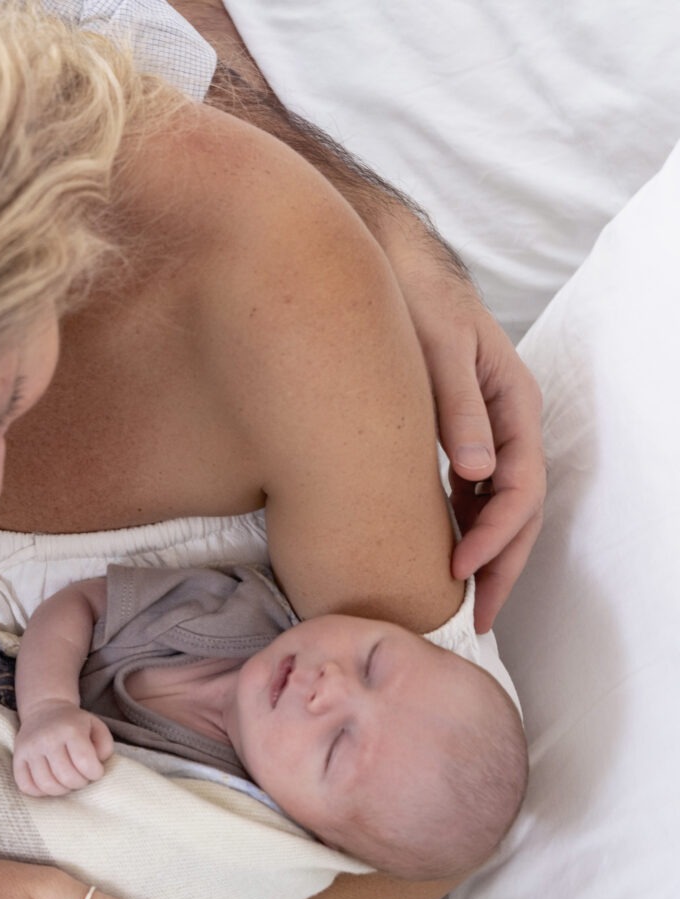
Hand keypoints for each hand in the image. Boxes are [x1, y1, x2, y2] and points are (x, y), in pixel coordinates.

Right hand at [13, 701, 113, 795]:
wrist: (44, 710)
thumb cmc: (74, 724)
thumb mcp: (96, 726)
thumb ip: (105, 746)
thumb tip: (96, 764)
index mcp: (70, 729)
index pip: (85, 763)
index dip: (95, 773)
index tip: (95, 770)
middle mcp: (47, 738)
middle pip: (67, 777)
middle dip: (80, 782)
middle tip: (81, 776)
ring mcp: (29, 749)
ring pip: (47, 785)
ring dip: (62, 789)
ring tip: (66, 780)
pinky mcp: (17, 757)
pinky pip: (26, 786)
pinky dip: (40, 791)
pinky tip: (49, 782)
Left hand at [387, 242, 545, 631]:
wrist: (390, 264)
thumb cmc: (415, 300)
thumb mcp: (436, 349)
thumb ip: (455, 410)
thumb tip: (474, 473)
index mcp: (514, 402)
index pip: (521, 489)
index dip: (495, 538)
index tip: (458, 574)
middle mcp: (506, 421)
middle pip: (518, 509)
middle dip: (501, 567)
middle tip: (475, 620)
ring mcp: (483, 428)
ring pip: (496, 505)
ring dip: (483, 553)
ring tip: (458, 602)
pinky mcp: (455, 432)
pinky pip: (469, 490)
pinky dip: (459, 525)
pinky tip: (436, 553)